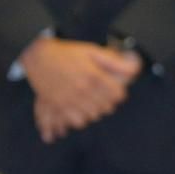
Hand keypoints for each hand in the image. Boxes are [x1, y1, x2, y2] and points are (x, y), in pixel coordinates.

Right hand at [23, 38, 141, 142]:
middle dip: (108, 103)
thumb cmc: (68, 53)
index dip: (119, 93)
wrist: (39, 57)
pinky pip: (77, 121)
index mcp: (94, 76)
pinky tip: (81, 110)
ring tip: (92, 103)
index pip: (117, 95)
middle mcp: (83, 89)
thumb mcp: (93, 52)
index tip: (115, 91)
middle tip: (103, 97)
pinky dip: (82, 119)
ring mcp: (70, 99)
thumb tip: (135, 69)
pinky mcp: (59, 106)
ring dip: (96, 111)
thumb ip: (114, 62)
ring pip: (93, 116)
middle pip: (107, 107)